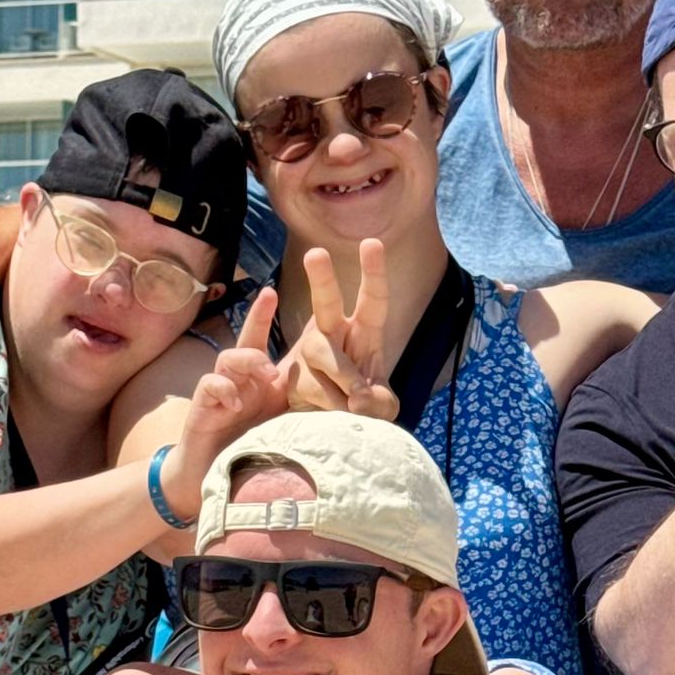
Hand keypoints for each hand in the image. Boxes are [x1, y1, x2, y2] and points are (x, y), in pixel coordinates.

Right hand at [157, 290, 288, 521]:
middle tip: (269, 295)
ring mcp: (221, 392)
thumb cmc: (251, 454)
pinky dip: (224, 389)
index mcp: (263, 384)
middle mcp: (241, 382)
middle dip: (257, 316)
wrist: (211, 480)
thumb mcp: (285, 427)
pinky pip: (210, 385)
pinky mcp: (203, 409)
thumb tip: (356, 404)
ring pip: (229, 358)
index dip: (278, 321)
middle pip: (248, 341)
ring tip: (267, 370)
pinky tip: (237, 401)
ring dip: (248, 359)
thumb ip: (311, 413)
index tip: (289, 292)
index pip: (273, 347)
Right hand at [280, 241, 398, 419]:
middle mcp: (334, 335)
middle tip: (315, 254)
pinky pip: (309, 384)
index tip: (372, 243)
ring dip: (342, 374)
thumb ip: (379, 405)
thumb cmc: (362, 409)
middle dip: (322, 279)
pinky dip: (328, 403)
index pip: (373, 301)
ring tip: (356, 401)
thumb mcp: (381, 409)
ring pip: (321, 351)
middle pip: (326, 303)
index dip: (373, 274)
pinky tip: (335, 416)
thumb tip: (358, 399)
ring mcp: (310, 355)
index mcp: (364, 333)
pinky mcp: (292, 377)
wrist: (327, 430)